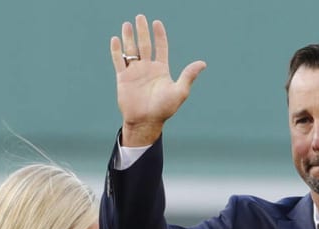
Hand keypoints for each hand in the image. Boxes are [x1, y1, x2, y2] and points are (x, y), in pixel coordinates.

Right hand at [112, 16, 206, 145]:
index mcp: (161, 70)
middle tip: (140, 17)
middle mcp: (147, 68)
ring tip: (127, 24)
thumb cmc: (164, 109)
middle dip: (142, 31)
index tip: (157, 23)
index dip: (159, 35)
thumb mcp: (179, 91)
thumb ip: (188, 75)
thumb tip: (203, 63)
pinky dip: (117, 50)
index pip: (161, 47)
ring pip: (131, 50)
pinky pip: (119, 61)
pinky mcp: (123, 78)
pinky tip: (116, 39)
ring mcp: (134, 72)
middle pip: (144, 45)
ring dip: (129, 37)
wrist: (146, 121)